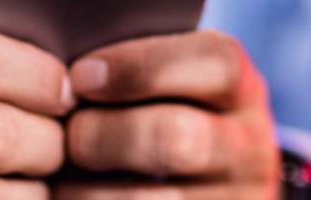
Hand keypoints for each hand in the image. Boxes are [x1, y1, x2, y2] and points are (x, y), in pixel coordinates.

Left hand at [56, 30, 280, 198]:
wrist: (219, 186)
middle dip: (105, 134)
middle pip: (178, 138)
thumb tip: (73, 82)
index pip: (214, 64)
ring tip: (63, 180)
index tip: (83, 78)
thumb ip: (144, 76)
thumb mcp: (183, 88)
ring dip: (87, 190)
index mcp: (242, 94)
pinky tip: (77, 199)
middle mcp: (246, 150)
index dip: (141, 67)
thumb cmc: (175, 118)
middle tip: (71, 137)